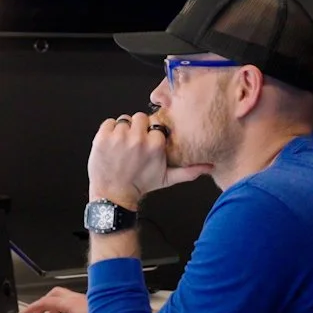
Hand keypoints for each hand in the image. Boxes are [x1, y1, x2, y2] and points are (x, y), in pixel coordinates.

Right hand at [20, 287, 88, 312]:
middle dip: (42, 304)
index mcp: (69, 303)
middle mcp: (75, 298)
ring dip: (53, 308)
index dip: (32, 307)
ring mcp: (82, 300)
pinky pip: (70, 303)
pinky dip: (63, 310)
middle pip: (52, 295)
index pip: (45, 302)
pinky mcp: (87, 304)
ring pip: (62, 298)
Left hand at [88, 112, 212, 204]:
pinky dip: (109, 131)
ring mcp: (118, 137)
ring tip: (122, 146)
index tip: (148, 143)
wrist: (113, 195)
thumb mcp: (167, 179)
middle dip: (138, 129)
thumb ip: (189, 170)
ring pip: (124, 120)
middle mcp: (137, 138)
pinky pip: (109, 122)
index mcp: (155, 145)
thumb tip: (210, 167)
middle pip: (140, 117)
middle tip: (134, 144)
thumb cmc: (140, 186)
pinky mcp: (102, 137)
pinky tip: (112, 145)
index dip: (151, 133)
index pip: (156, 124)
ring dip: (123, 130)